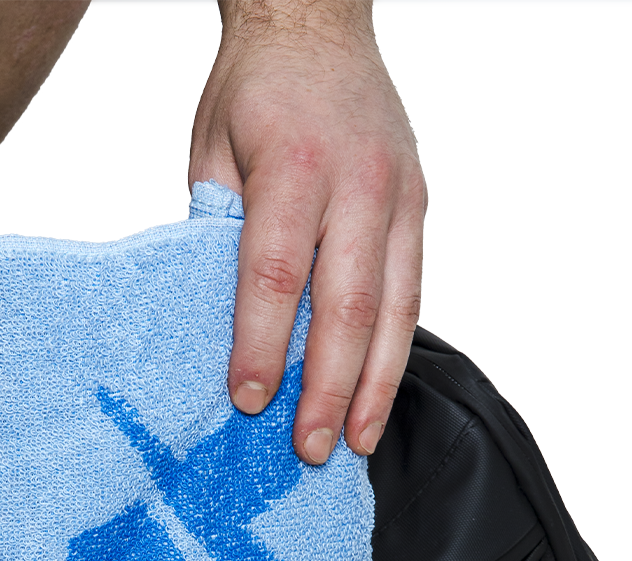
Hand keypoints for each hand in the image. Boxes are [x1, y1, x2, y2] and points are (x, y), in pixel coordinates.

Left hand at [192, 0, 425, 463]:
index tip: (248, 400)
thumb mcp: (214, 150)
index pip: (276, 272)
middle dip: (327, 387)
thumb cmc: (258, 91)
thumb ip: (219, 231)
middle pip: (346, 306)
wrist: (318, 24)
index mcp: (294, 166)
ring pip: (393, 311)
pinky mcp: (417, 210)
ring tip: (353, 443)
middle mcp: (357, 184)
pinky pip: (410, 295)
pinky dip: (393, 354)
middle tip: (309, 448)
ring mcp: (397, 198)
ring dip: (373, 387)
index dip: (262, 343)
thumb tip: (216, 320)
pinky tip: (376, 397)